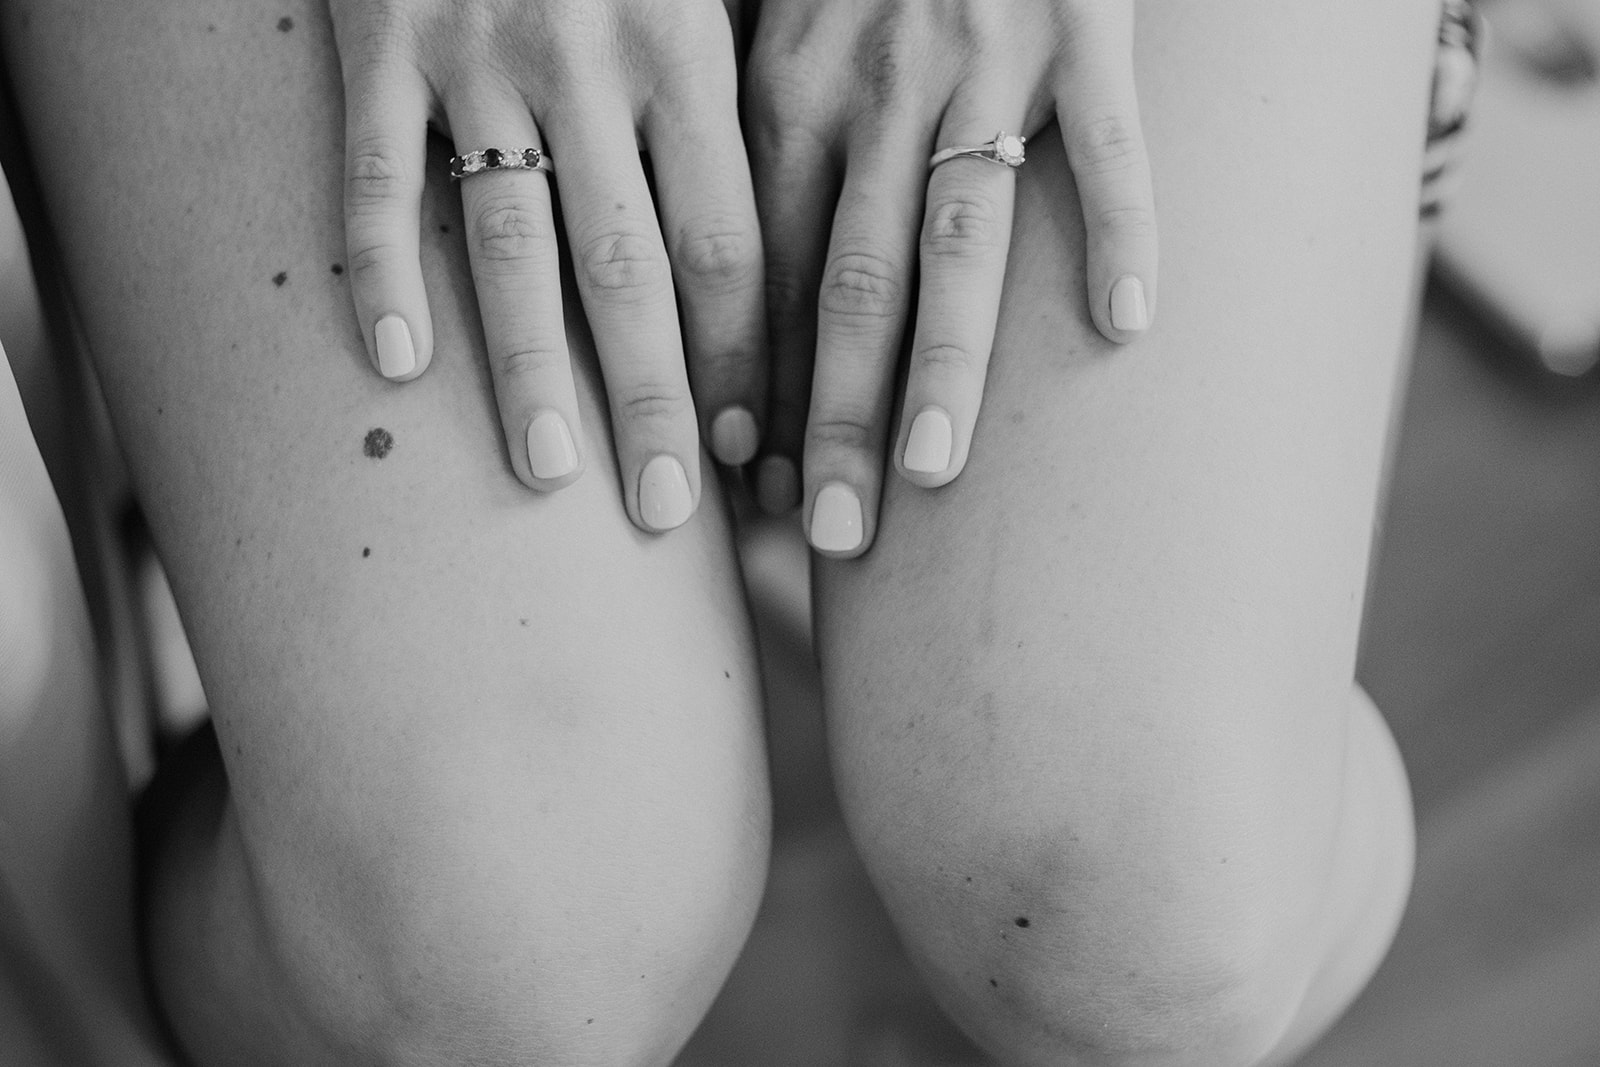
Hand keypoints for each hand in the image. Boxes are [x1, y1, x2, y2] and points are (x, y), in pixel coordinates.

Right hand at [330, 0, 765, 530]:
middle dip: (657, 398)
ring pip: (510, 242)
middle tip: (672, 510)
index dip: (748, 357)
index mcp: (688, 52)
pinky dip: (381, 270)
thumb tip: (809, 244)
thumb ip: (740, 94)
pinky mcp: (377, 43)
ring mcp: (477, 55)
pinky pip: (374, 175)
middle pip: (632, 268)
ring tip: (550, 473)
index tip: (761, 452)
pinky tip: (393, 365)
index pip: (731, 243)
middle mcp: (589, 62)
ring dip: (531, 369)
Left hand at [745, 0, 1156, 555]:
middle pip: (847, 282)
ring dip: (944, 364)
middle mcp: (872, 89)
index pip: (758, 271)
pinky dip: (1123, 228)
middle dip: (832, 416)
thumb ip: (764, 142)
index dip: (755, 384)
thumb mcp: (784, 27)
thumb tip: (727, 288)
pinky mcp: (1085, 27)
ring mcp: (982, 60)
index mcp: (785, 94)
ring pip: (956, 238)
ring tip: (934, 474)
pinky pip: (1107, 142)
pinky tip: (1128, 323)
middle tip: (828, 531)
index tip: (747, 487)